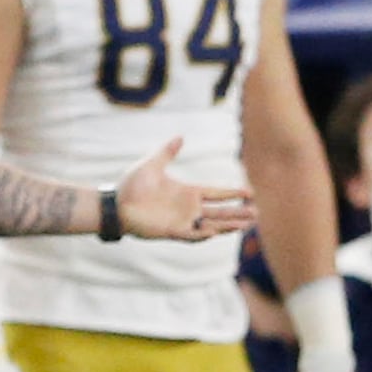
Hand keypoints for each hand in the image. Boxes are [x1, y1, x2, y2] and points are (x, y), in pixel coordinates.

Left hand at [113, 138, 256, 240]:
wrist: (115, 204)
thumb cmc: (131, 186)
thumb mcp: (152, 165)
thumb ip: (167, 152)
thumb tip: (180, 136)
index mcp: (188, 192)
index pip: (217, 193)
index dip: (233, 193)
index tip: (250, 193)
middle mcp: (188, 208)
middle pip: (220, 211)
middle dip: (238, 213)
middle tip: (257, 214)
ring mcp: (181, 220)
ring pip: (211, 224)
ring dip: (227, 225)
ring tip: (246, 225)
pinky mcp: (171, 230)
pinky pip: (191, 234)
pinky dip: (202, 234)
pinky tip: (214, 231)